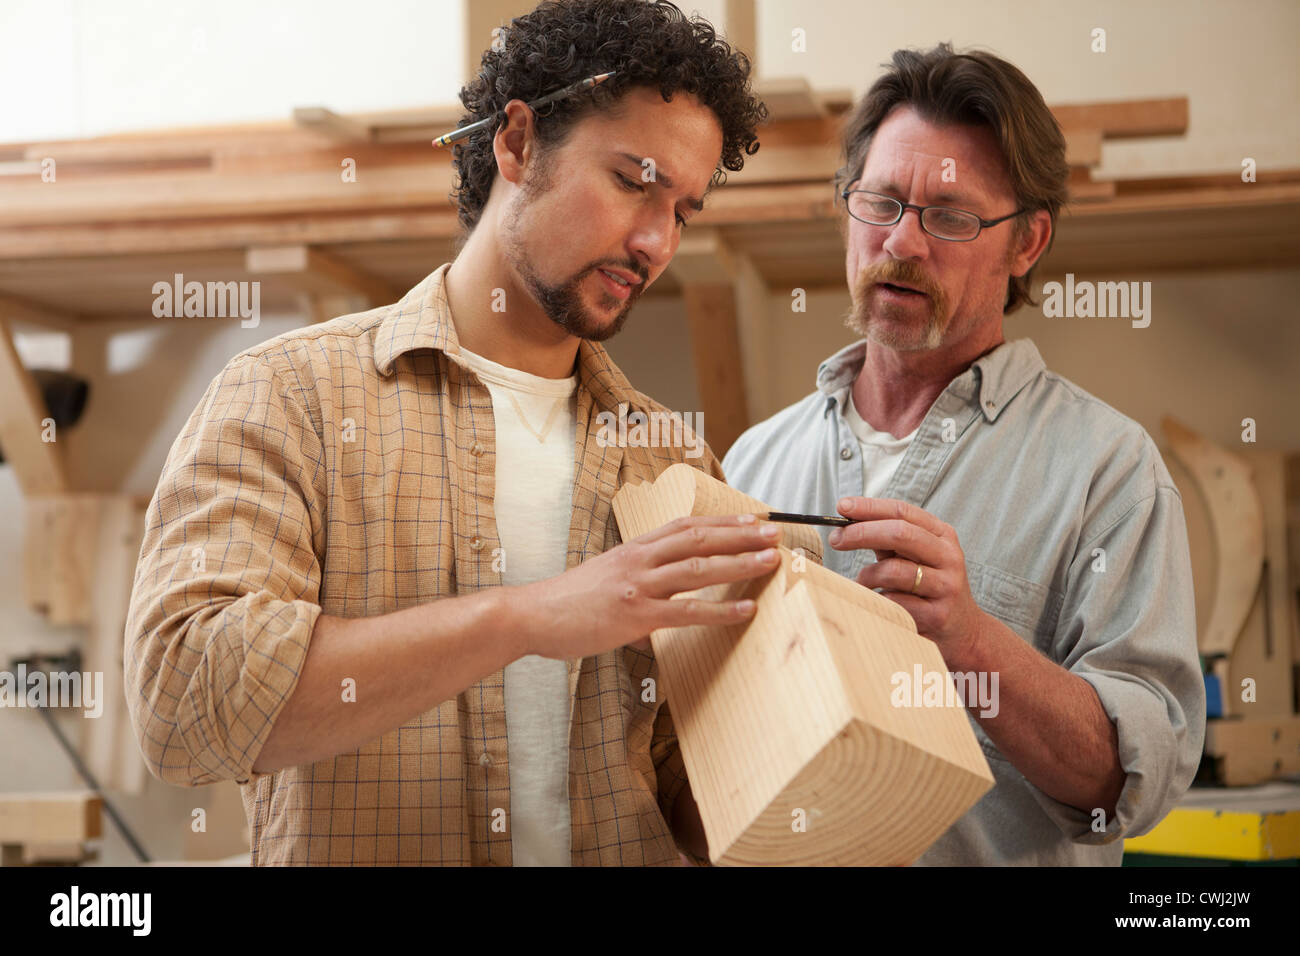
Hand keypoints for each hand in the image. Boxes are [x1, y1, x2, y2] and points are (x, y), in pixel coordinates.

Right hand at [519, 514, 783, 659]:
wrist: (531, 615)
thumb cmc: (568, 602)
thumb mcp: (606, 577)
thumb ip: (637, 581)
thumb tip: (659, 602)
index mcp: (635, 548)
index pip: (687, 526)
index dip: (724, 520)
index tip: (754, 518)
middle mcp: (640, 560)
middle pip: (700, 539)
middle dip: (741, 534)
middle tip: (776, 532)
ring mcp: (638, 586)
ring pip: (699, 569)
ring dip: (739, 563)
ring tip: (770, 561)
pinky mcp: (635, 615)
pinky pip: (686, 612)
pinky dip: (719, 611)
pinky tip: (744, 611)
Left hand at [829, 496, 981, 663]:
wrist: (964, 631)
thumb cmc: (927, 587)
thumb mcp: (914, 557)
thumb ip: (887, 541)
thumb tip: (845, 526)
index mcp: (942, 535)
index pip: (903, 511)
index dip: (869, 507)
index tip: (841, 506)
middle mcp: (948, 556)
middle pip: (900, 534)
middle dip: (861, 533)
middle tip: (836, 539)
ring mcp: (946, 586)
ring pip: (893, 571)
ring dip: (867, 576)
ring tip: (863, 582)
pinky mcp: (937, 615)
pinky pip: (894, 603)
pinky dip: (878, 601)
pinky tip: (877, 603)